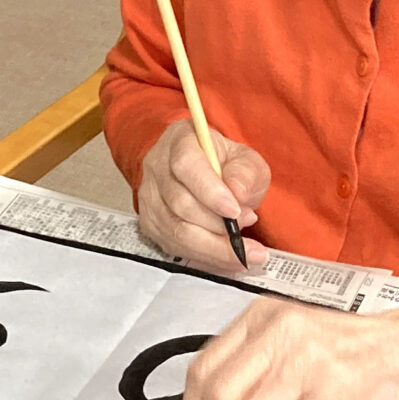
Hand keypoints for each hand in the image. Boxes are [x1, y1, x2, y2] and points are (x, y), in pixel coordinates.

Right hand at [137, 117, 270, 273]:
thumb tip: (237, 194)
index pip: (186, 165)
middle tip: (249, 228)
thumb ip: (246, 173)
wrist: (204, 174)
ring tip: (246, 250)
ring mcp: (150, 198)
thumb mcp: (245, 159)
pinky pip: (175, 247)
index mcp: (179, 141)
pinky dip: (206, 257)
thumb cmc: (225, 165)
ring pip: (176, 231)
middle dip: (218, 224)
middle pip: (180, 204)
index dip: (210, 191)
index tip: (235, 211)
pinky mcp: (150, 225)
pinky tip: (229, 258)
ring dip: (214, 246)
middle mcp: (156, 168)